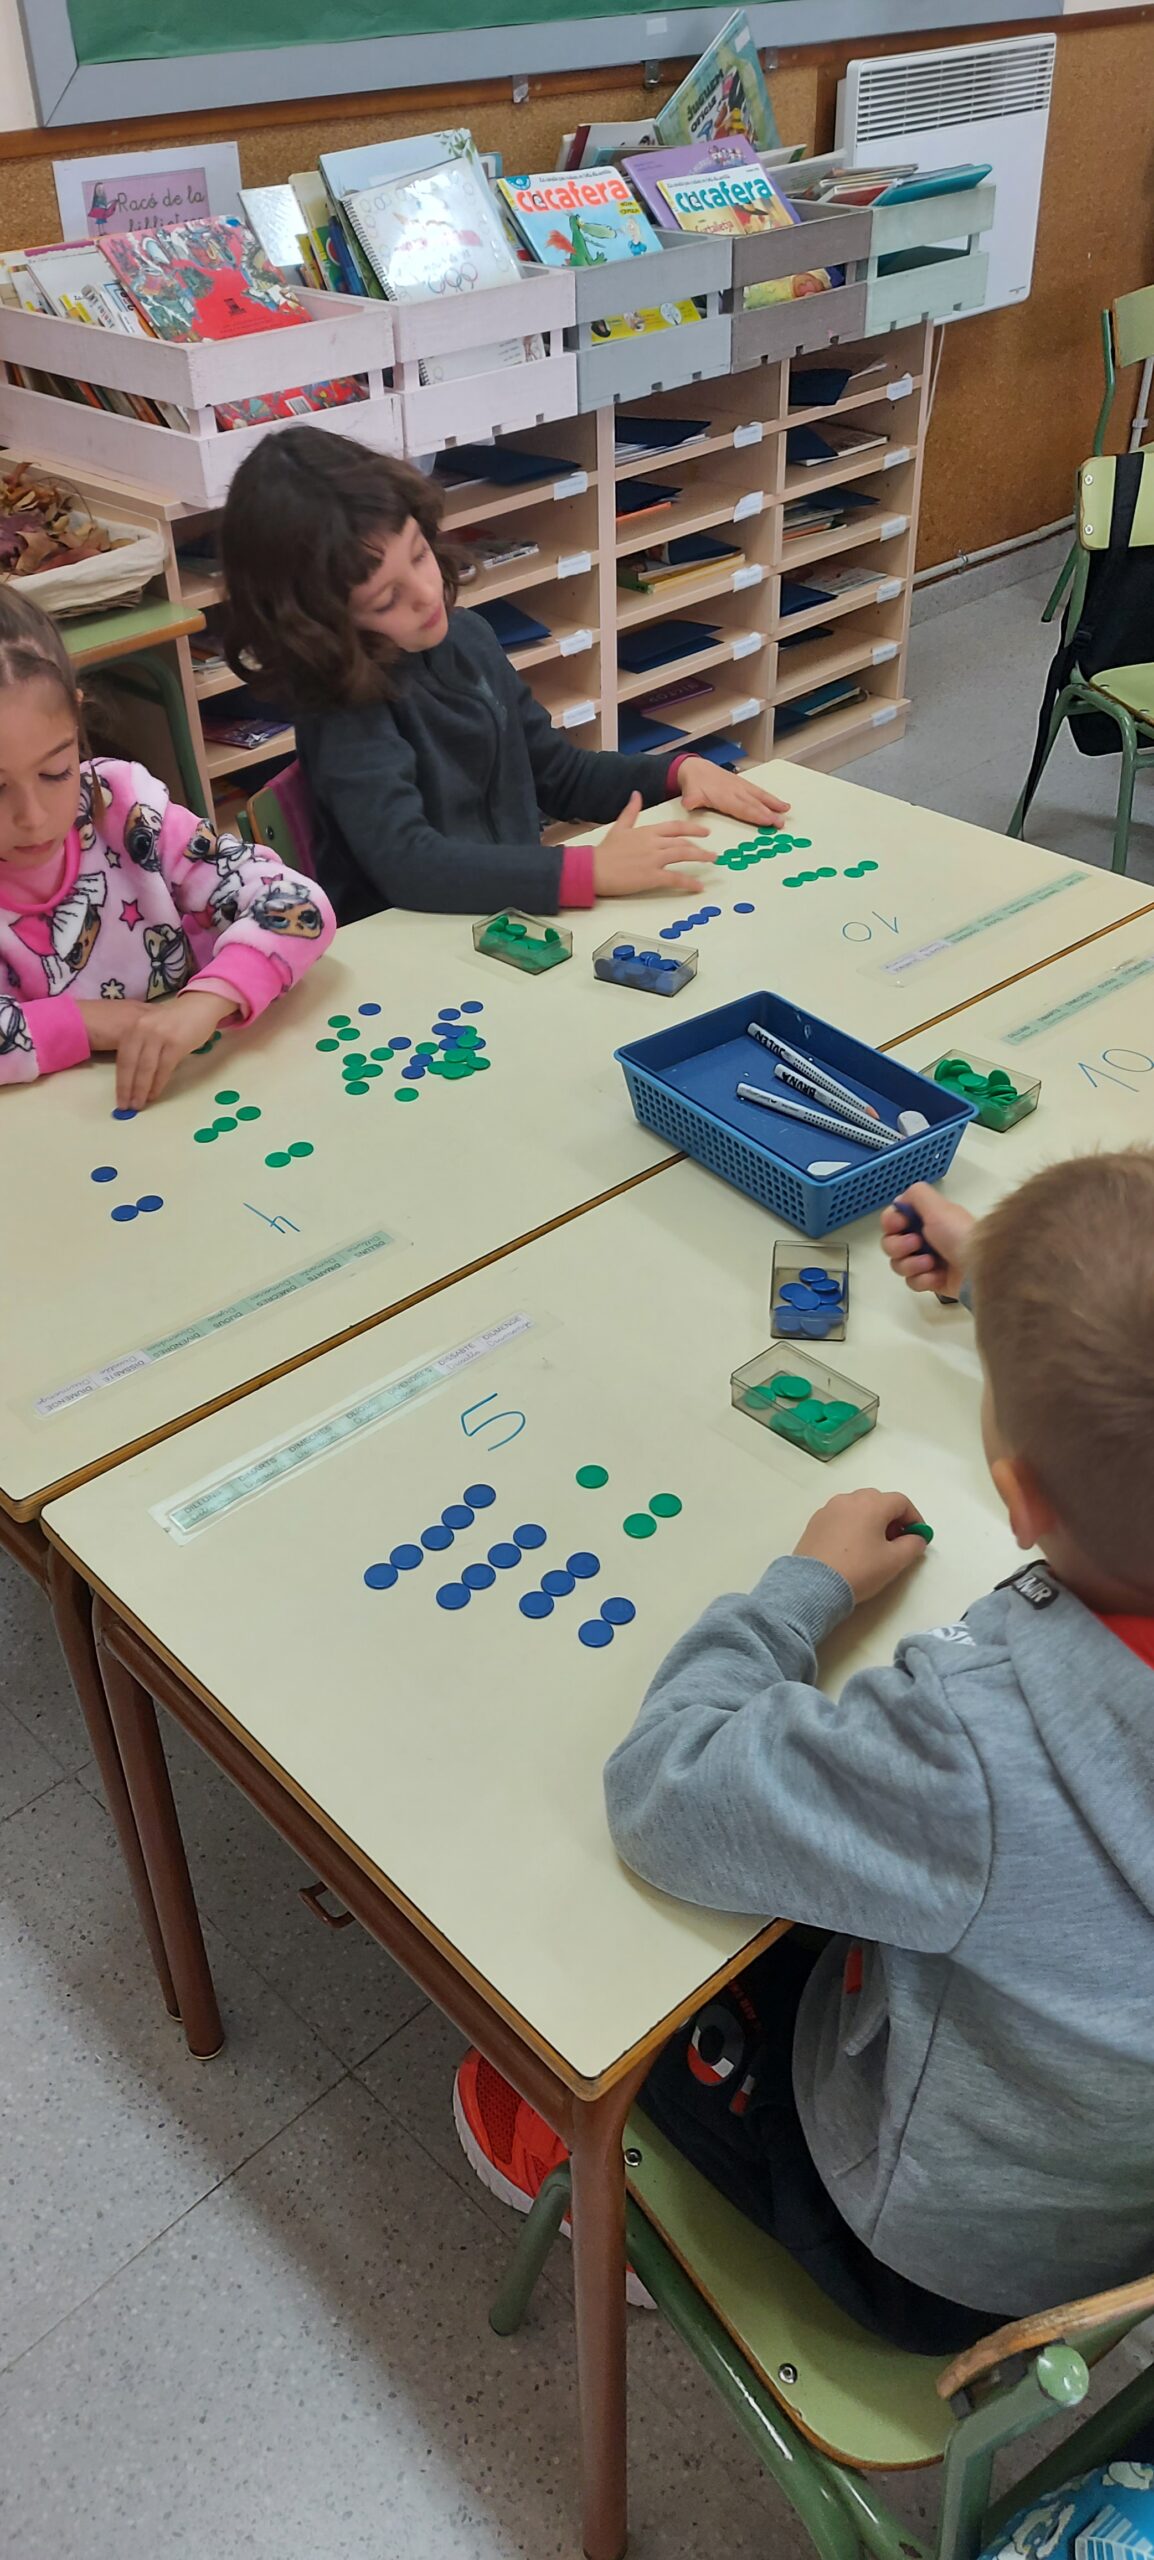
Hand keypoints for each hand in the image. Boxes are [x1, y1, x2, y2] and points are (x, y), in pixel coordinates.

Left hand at [79, 990, 233, 1108]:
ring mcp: (159, 1035)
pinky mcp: (176, 1043)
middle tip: (127, 1106)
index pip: (122, 1059)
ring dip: (142, 1089)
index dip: (120, 1082)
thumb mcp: (151, 1029)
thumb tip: (132, 1078)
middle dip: (128, 1089)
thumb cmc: (175, 1022)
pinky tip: (154, 1094)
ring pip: (146, 1068)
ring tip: (140, 1104)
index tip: (120, 1099)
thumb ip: (140, 1047)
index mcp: (133, 1027)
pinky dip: (158, 1084)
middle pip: (131, 1065)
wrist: (199, 1006)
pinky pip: (164, 1068)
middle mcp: (143, 1029)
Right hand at [593, 791, 709, 897]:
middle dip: (700, 847)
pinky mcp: (651, 877)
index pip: (676, 827)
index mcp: (647, 831)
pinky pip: (675, 878)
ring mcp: (654, 860)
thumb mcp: (619, 827)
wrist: (593, 869)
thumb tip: (636, 794)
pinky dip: (689, 882)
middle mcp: (654, 843)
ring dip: (700, 858)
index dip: (693, 828)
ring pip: (683, 856)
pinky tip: (699, 886)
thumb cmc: (605, 851)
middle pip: (683, 842)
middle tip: (712, 853)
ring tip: (712, 862)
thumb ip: (631, 811)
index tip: (705, 832)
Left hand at [677, 757, 789, 827]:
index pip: (742, 808)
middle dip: (768, 813)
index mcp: (723, 796)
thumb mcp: (689, 793)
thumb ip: (692, 800)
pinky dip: (771, 799)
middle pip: (754, 804)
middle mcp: (735, 791)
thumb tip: (689, 803)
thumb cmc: (694, 784)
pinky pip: (760, 792)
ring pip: (760, 797)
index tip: (767, 821)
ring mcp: (741, 787)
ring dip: (773, 804)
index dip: (755, 815)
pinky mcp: (744, 785)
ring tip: (785, 811)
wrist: (695, 768)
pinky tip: (781, 805)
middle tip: (780, 823)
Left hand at [794, 1489, 930, 1605]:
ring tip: (873, 1545)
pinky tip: (851, 1548)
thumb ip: (912, 1545)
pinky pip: (841, 1517)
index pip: (901, 1502)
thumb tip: (916, 1538)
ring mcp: (829, 1509)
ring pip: (858, 1507)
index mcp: (871, 1504)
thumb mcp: (894, 1561)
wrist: (814, 1585)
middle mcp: (849, 1499)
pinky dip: (852, 1525)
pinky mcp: (815, 1522)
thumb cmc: (859, 1570)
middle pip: (878, 1501)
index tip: (918, 1536)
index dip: (914, 1518)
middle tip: (896, 1541)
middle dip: (892, 1518)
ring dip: (871, 1520)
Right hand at [880, 1184, 974, 1299]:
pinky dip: (923, 1280)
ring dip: (911, 1264)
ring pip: (899, 1264)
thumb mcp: (938, 1207)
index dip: (891, 1223)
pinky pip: (913, 1282)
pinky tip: (938, 1276)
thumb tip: (900, 1200)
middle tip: (917, 1244)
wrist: (980, 1267)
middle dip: (899, 1246)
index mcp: (925, 1219)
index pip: (892, 1219)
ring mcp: (926, 1261)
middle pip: (890, 1243)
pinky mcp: (932, 1281)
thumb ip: (916, 1195)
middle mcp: (924, 1238)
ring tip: (930, 1263)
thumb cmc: (958, 1235)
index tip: (900, 1225)